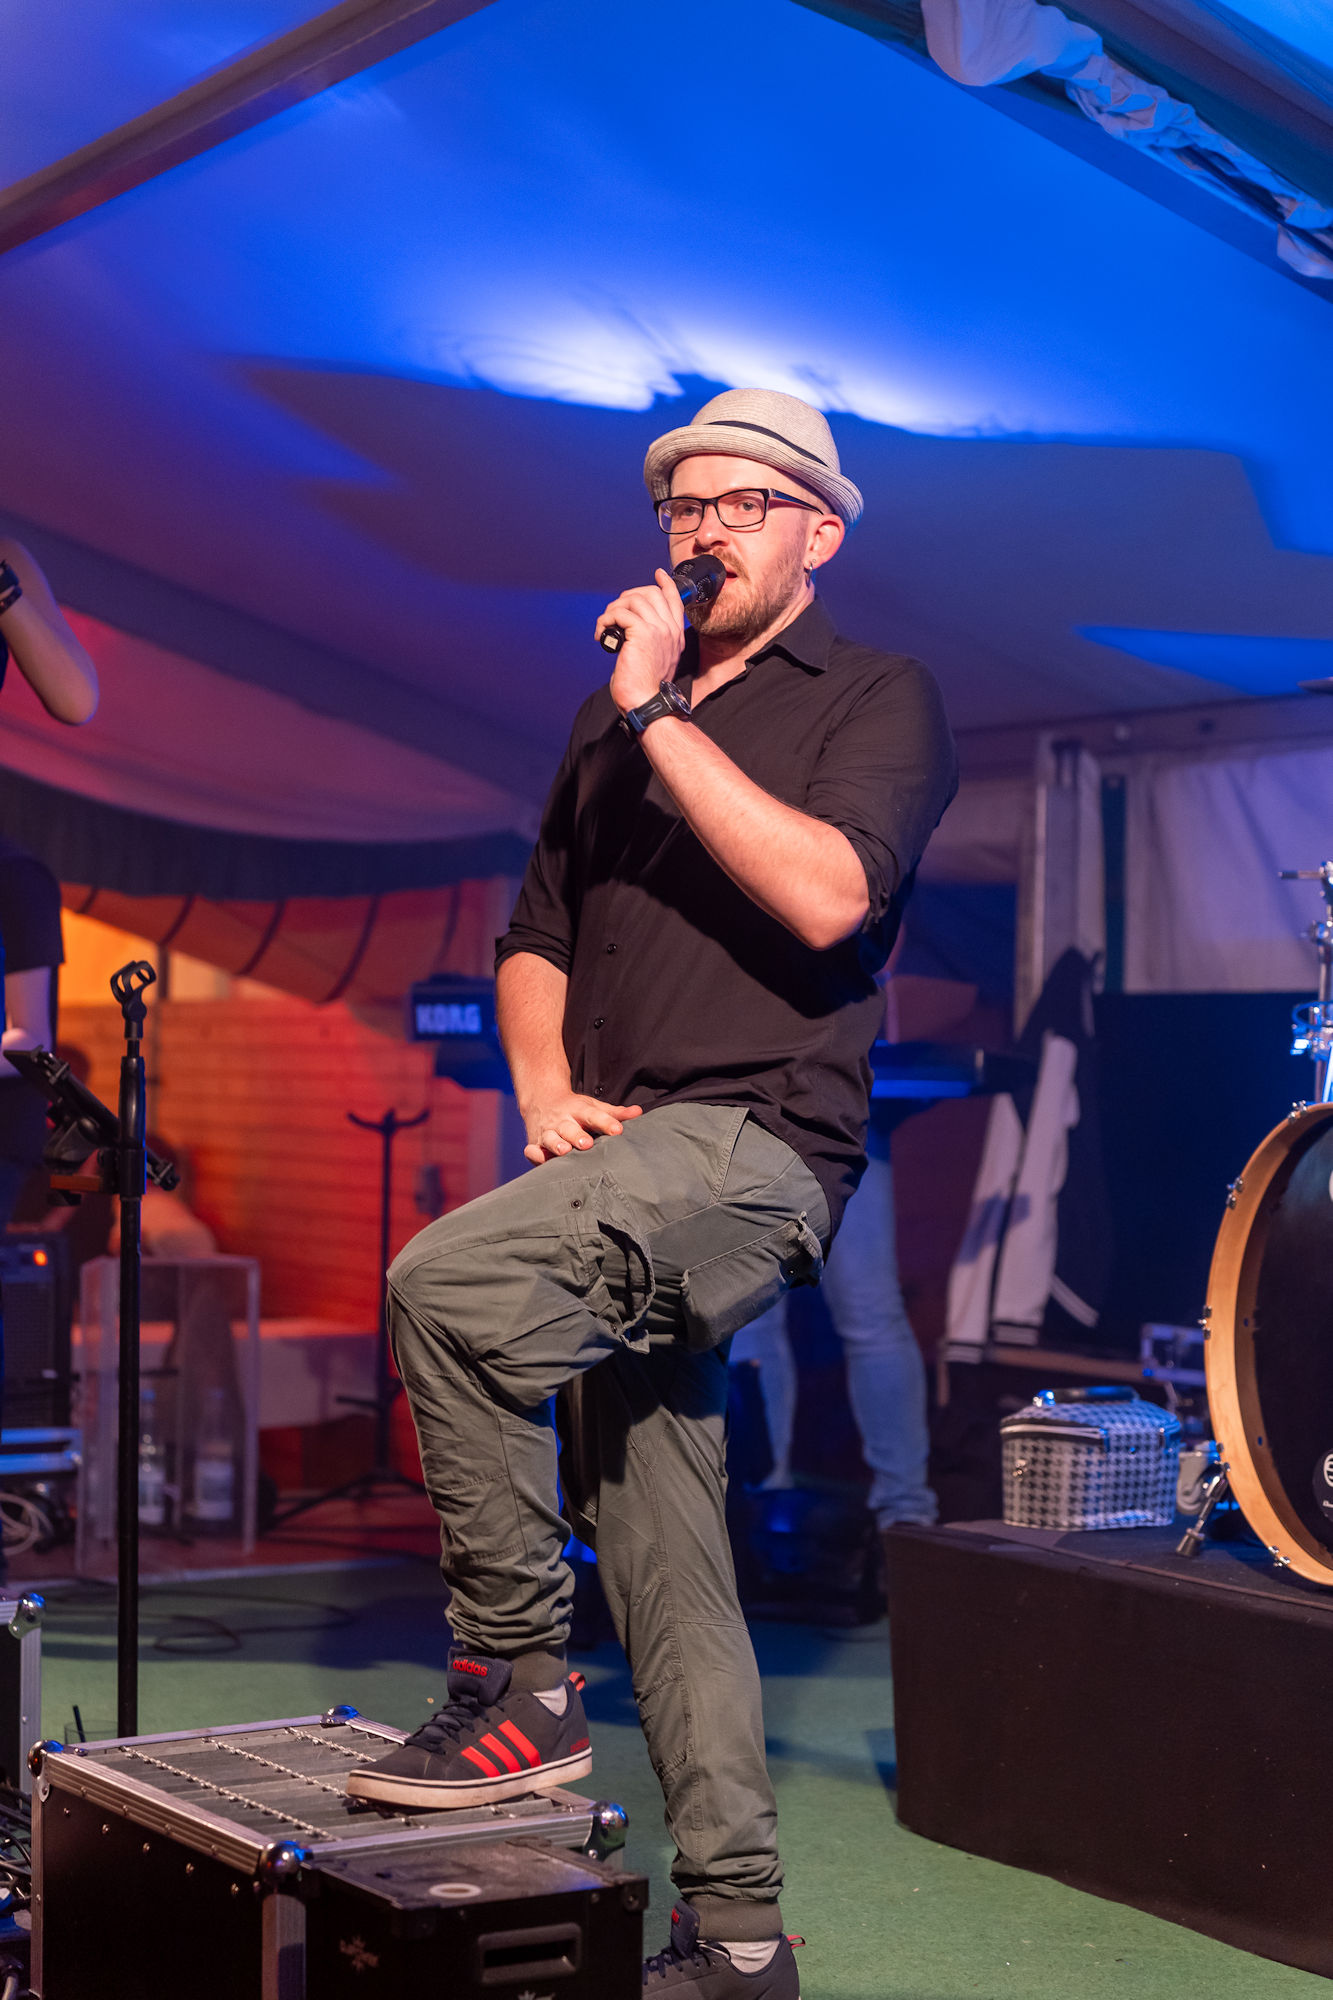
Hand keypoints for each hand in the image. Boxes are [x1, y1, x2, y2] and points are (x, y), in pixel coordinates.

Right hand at [520, 1090, 642, 1164]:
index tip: (618, 1130)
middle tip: (587, 1144)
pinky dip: (535, 1155)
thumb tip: (638, 1112)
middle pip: (569, 1128)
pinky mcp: (535, 1143)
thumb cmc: (575, 1109)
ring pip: (551, 1138)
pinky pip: (532, 1150)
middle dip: (577, 1136)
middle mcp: (562, 1121)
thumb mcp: (594, 1106)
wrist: (542, 1100)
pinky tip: (541, 1160)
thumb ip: (615, 1113)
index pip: (594, 1115)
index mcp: (579, 1111)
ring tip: (565, 1151)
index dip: (606, 1122)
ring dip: (557, 1144)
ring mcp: (547, 1132)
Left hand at [595, 569, 685, 711]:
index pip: (675, 600)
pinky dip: (605, 620)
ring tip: (605, 628)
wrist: (646, 703)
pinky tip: (602, 636)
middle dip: (627, 597)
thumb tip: (631, 626)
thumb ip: (652, 640)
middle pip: (650, 593)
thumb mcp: (655, 659)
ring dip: (612, 610)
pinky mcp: (642, 633)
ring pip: (632, 599)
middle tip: (613, 614)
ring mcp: (658, 629)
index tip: (658, 574)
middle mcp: (670, 629)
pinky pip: (620, 613)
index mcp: (675, 635)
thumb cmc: (645, 688)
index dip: (665, 584)